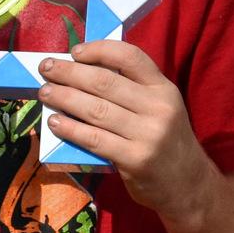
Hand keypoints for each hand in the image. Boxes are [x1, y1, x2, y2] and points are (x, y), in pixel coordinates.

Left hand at [37, 40, 213, 215]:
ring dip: (64, 98)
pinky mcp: (135, 159)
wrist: (188, 183)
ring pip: (96, 109)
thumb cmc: (165, 140)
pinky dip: (71, 129)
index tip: (75, 51)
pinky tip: (55, 122)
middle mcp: (158, 107)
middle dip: (69, 72)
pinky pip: (95, 139)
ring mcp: (148, 134)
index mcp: (163, 88)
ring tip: (45, 93)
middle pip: (105, 82)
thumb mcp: (161, 107)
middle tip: (46, 68)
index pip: (130, 57)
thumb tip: (84, 71)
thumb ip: (133, 89)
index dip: (99, 50)